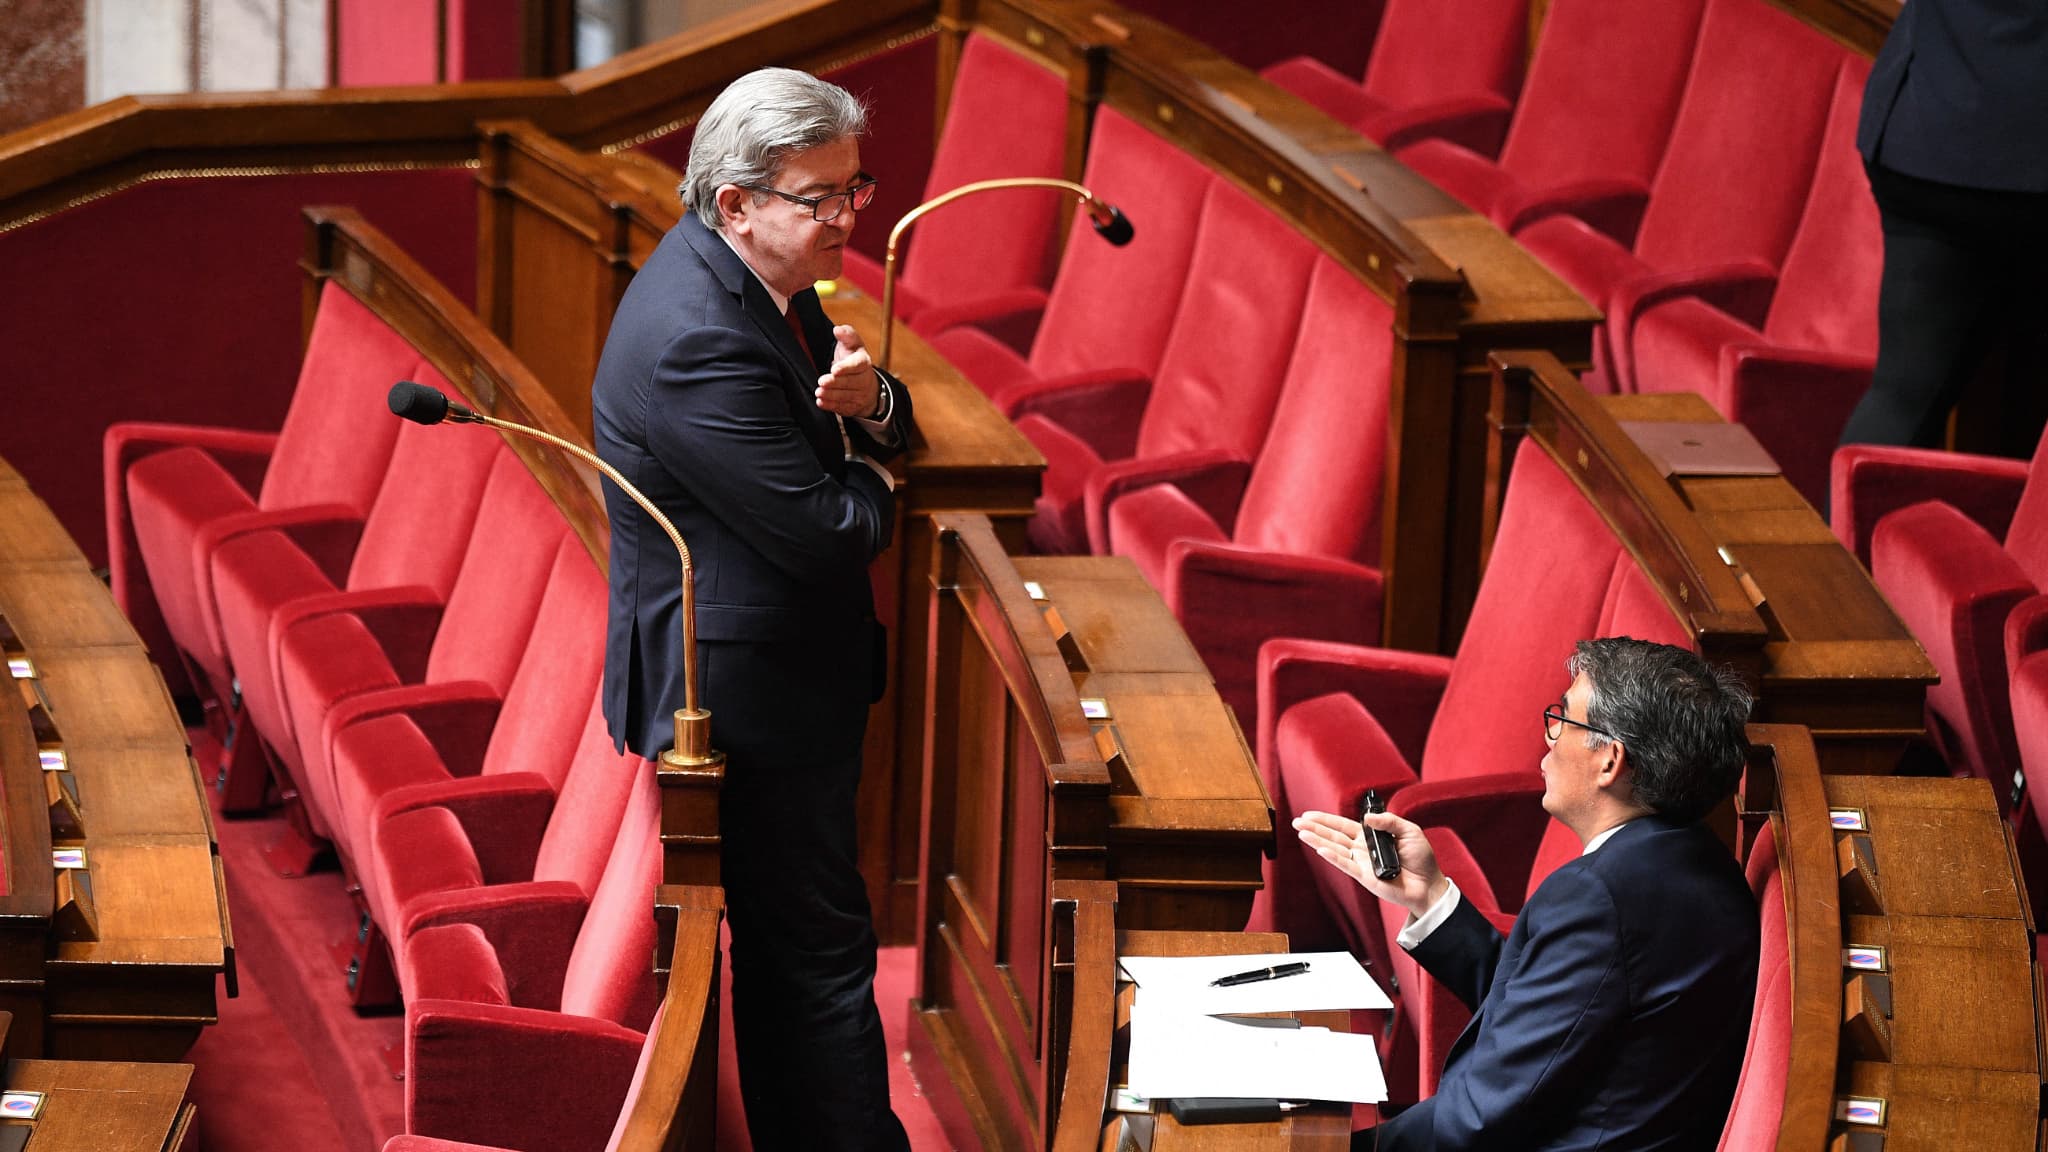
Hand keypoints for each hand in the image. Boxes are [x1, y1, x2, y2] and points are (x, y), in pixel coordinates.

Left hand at [815, 324, 881, 417]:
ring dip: (831, 395)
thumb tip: (838, 329)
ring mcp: (859, 395)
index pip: (857, 365)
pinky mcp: (852, 407)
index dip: (846, 368)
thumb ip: (846, 335)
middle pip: (850, 382)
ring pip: (845, 396)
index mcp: (863, 363)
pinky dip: (831, 406)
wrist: (865, 383)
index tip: (834, 369)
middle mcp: (864, 380)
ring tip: (819, 392)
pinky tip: (821, 402)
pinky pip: (842, 407)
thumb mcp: (852, 344)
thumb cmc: (854, 359)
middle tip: (822, 382)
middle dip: (835, 383)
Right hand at [1293, 808, 1447, 918]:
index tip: (1309, 814)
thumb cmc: (1421, 859)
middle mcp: (1362, 850)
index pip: (1343, 826)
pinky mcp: (1364, 876)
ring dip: (1317, 840)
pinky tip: (1320, 849)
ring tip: (1301, 832)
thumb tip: (1368, 818)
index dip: (1326, 819)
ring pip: (1335, 848)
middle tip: (1297, 821)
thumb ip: (1389, 821)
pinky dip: (1333, 856)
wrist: (1429, 885)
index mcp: (1370, 837)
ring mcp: (1361, 863)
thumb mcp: (1409, 831)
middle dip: (1315, 828)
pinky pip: (1345, 864)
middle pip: (1333, 836)